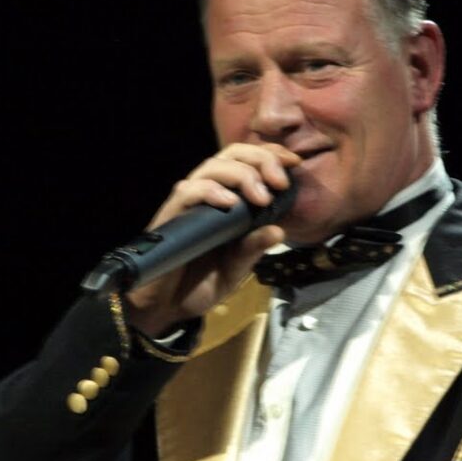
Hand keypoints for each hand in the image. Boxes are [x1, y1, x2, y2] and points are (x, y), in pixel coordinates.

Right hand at [124, 143, 298, 335]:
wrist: (167, 306)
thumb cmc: (201, 282)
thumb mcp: (238, 268)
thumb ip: (254, 248)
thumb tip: (279, 231)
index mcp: (230, 199)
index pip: (249, 161)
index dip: (271, 155)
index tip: (294, 164)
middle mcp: (209, 193)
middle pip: (233, 154)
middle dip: (261, 159)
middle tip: (280, 181)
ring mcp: (189, 203)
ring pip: (212, 167)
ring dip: (241, 174)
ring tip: (260, 196)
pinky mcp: (171, 215)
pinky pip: (188, 192)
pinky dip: (210, 192)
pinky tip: (230, 203)